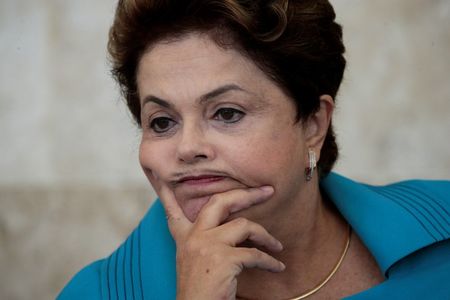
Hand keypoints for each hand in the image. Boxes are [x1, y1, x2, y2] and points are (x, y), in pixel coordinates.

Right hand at [158, 185, 284, 299]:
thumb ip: (203, 241)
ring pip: (244, 225)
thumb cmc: (199, 290)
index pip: (173, 210)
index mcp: (184, 238)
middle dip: (246, 194)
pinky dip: (270, 261)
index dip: (168, 193)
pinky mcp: (224, 259)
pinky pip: (254, 254)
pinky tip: (277, 266)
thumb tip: (225, 229)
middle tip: (266, 191)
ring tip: (277, 246)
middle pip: (219, 202)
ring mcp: (208, 245)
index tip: (161, 176)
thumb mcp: (193, 260)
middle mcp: (193, 237)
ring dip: (265, 235)